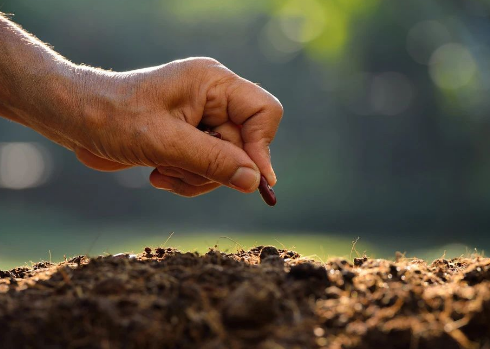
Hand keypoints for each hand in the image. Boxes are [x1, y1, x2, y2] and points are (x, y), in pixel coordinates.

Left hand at [71, 58, 282, 196]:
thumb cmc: (114, 118)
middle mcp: (214, 98)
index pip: (264, 111)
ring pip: (227, 163)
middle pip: (245, 145)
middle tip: (178, 169)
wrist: (77, 118)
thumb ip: (213, 161)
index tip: (249, 179)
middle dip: (212, 168)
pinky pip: (207, 168)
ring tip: (161, 170)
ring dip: (195, 177)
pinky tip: (158, 173)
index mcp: (213, 83)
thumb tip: (255, 181)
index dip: (261, 147)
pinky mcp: (191, 137)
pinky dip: (186, 178)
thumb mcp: (165, 143)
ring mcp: (203, 118)